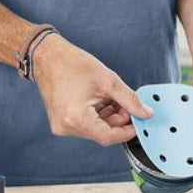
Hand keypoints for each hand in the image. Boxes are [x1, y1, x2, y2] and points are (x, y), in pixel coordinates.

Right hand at [32, 34, 152, 145]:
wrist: (47, 56)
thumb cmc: (71, 64)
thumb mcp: (108, 80)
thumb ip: (130, 99)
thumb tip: (145, 113)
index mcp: (76, 118)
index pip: (108, 136)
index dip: (127, 131)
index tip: (138, 123)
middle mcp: (66, 126)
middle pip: (101, 133)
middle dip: (118, 120)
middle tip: (128, 105)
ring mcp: (61, 125)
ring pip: (94, 128)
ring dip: (108, 116)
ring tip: (113, 98)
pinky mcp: (60, 121)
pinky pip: (84, 124)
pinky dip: (96, 115)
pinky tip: (100, 99)